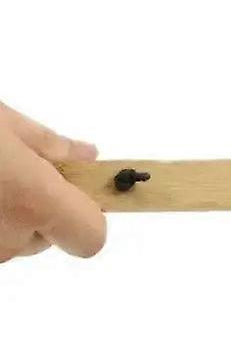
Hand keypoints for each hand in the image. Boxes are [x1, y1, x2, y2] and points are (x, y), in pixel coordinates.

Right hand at [0, 103, 105, 263]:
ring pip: (9, 238)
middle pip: (45, 237)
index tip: (75, 187)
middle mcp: (6, 238)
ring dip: (6, 213)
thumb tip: (85, 155)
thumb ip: (49, 145)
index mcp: (34, 201)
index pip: (91, 237)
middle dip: (38, 208)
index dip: (88, 215)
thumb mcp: (3, 123)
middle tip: (16, 172)